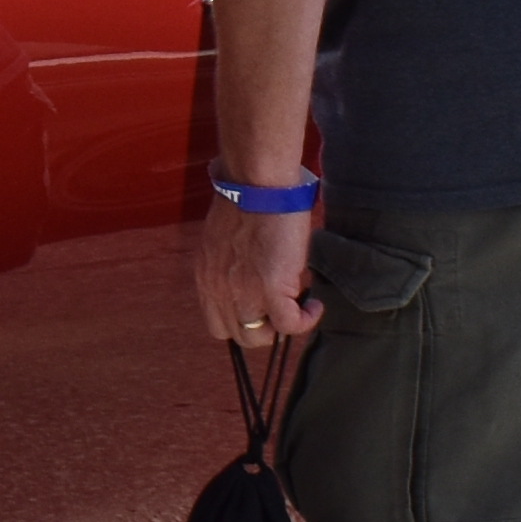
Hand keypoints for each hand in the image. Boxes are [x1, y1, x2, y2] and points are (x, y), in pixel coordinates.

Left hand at [190, 184, 318, 348]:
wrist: (258, 184)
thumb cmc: (247, 200)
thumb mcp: (225, 241)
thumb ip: (231, 265)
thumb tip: (252, 274)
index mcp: (206, 277)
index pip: (217, 322)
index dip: (242, 320)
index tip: (261, 310)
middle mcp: (218, 290)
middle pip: (237, 334)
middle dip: (262, 327)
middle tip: (282, 309)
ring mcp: (242, 292)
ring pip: (259, 336)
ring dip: (281, 326)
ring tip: (298, 306)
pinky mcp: (270, 289)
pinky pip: (289, 325)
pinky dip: (305, 320)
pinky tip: (314, 306)